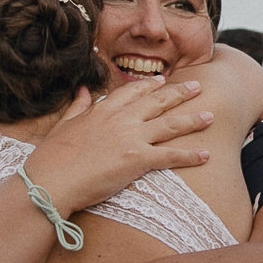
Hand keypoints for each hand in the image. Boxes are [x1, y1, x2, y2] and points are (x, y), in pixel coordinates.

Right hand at [20, 78, 212, 213]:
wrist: (52, 180)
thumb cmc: (52, 157)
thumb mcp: (64, 124)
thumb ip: (78, 106)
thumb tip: (83, 91)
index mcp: (103, 109)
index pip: (132, 92)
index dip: (150, 86)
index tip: (162, 82)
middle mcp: (121, 119)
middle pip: (158, 102)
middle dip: (180, 93)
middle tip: (197, 87)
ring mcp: (131, 138)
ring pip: (170, 125)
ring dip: (192, 120)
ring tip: (210, 116)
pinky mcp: (137, 160)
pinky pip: (170, 156)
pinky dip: (190, 156)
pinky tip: (205, 155)